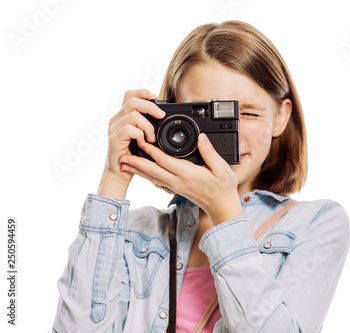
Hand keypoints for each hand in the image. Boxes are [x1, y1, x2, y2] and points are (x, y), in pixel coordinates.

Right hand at [98, 89, 165, 198]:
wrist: (120, 173)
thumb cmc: (134, 155)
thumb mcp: (143, 137)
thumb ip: (148, 125)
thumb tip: (163, 116)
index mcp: (123, 116)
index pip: (130, 94)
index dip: (143, 92)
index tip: (156, 98)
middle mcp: (116, 119)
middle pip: (132, 101)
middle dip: (150, 107)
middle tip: (161, 116)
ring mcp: (114, 128)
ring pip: (133, 115)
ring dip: (147, 126)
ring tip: (152, 138)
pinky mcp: (114, 139)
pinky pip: (129, 129)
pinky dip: (140, 135)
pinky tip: (143, 144)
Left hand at [119, 133, 242, 224]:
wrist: (222, 207)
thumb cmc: (223, 189)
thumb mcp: (222, 169)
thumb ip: (210, 152)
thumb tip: (201, 137)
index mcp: (187, 173)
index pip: (164, 160)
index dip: (151, 151)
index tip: (141, 141)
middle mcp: (178, 181)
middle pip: (152, 170)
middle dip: (136, 162)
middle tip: (122, 155)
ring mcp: (175, 186)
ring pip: (152, 177)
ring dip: (138, 169)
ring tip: (125, 163)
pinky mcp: (176, 189)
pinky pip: (157, 180)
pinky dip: (147, 175)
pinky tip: (141, 171)